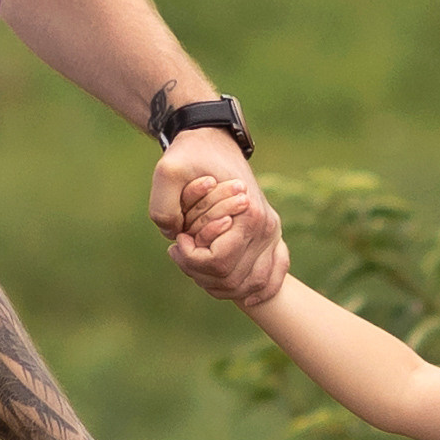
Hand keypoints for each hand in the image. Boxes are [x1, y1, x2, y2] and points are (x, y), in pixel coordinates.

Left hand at [164, 158, 287, 306]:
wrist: (213, 141)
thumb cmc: (191, 156)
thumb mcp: (167, 172)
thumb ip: (163, 206)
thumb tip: (175, 237)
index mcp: (249, 215)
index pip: (219, 262)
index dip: (190, 260)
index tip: (176, 241)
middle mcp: (267, 228)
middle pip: (234, 279)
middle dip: (200, 273)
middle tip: (181, 252)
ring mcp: (272, 234)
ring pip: (253, 285)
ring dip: (221, 286)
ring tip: (198, 265)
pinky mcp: (272, 236)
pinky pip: (276, 274)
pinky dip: (262, 291)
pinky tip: (247, 299)